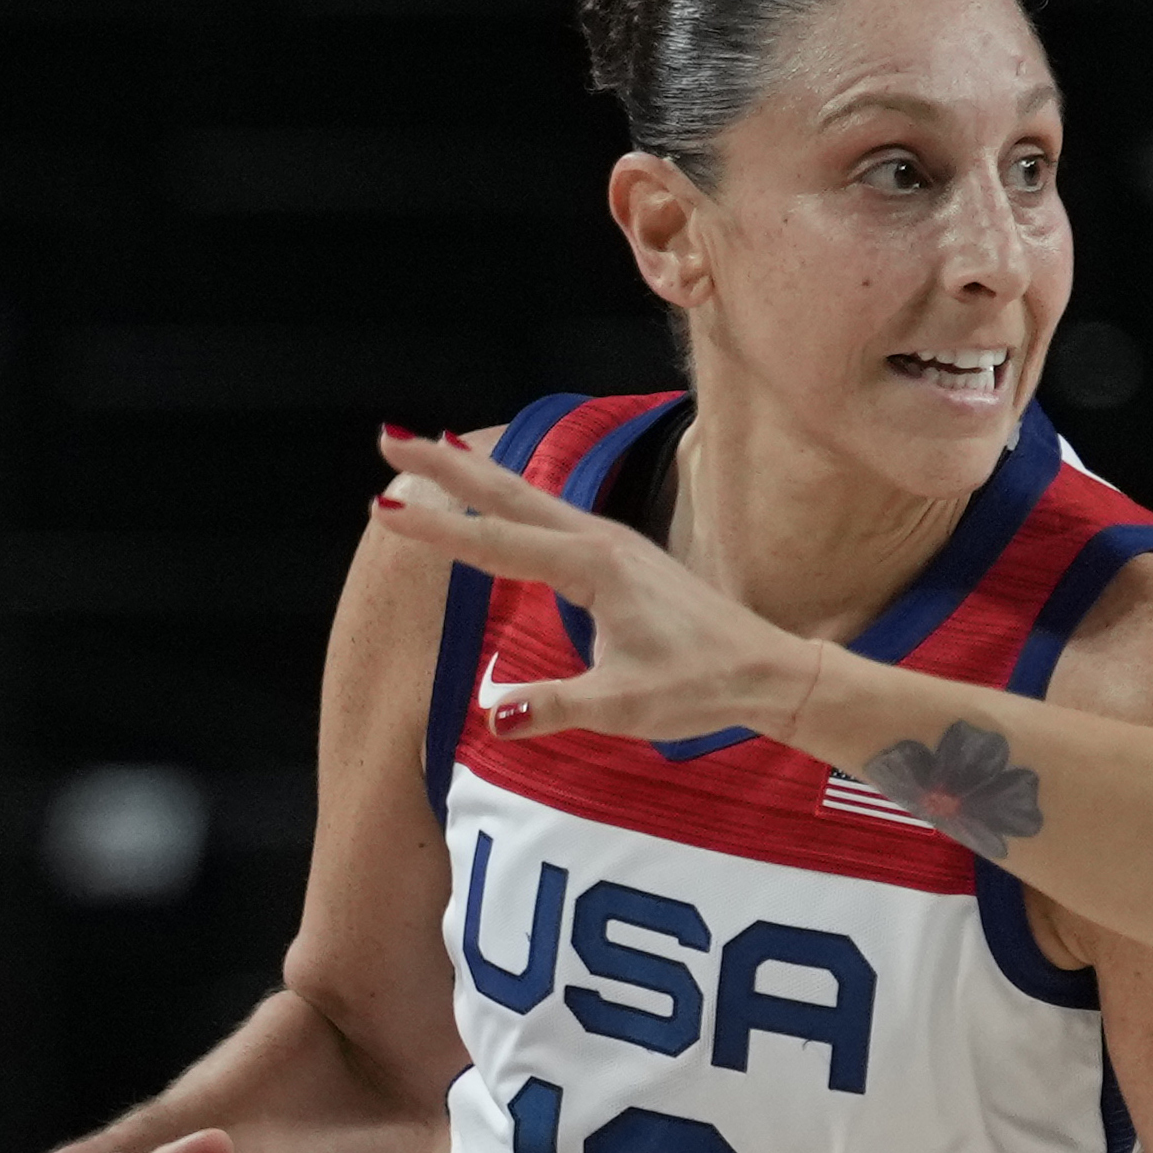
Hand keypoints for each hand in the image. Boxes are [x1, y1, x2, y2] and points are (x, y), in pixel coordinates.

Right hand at [366, 428, 824, 746]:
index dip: (439, 531)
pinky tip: (500, 497)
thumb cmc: (701, 688)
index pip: (498, 545)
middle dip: (445, 467)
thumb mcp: (626, 707)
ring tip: (427, 448)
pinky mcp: (619, 555)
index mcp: (595, 568)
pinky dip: (512, 496)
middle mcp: (600, 541)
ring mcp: (611, 542)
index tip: (385, 510)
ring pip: (528, 497)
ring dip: (474, 474)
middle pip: (508, 495)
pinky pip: (550, 513)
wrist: (767, 670)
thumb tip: (492, 717)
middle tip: (389, 435)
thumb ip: (557, 707)